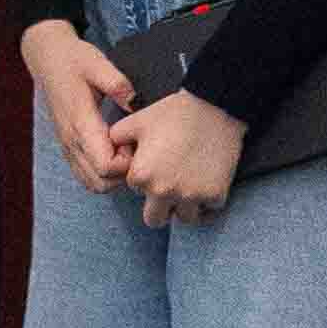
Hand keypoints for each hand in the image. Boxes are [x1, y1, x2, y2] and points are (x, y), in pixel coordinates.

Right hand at [24, 20, 138, 193]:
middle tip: (134, 147)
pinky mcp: (68, 147)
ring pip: (93, 183)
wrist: (48, 60)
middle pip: (101, 182)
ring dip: (113, 175)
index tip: (135, 142)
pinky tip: (113, 152)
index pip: (105, 166)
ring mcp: (68, 146)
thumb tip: (137, 102)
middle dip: (123, 172)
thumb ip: (118, 83)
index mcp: (81, 123)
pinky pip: (85, 176)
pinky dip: (102, 173)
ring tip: (124, 150)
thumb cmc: (74, 61)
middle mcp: (71, 141)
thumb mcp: (97, 64)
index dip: (127, 162)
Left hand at [110, 86, 248, 228]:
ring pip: (184, 218)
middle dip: (158, 207)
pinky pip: (209, 212)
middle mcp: (164, 191)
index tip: (155, 165)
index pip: (135, 190)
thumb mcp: (134, 122)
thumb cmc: (172, 113)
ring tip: (187, 188)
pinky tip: (205, 188)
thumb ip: (115, 140)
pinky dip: (207, 204)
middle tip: (167, 189)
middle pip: (154, 219)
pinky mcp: (216, 194)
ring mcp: (192, 196)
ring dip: (184, 207)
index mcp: (142, 176)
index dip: (143, 178)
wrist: (214, 108)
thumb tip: (110, 156)